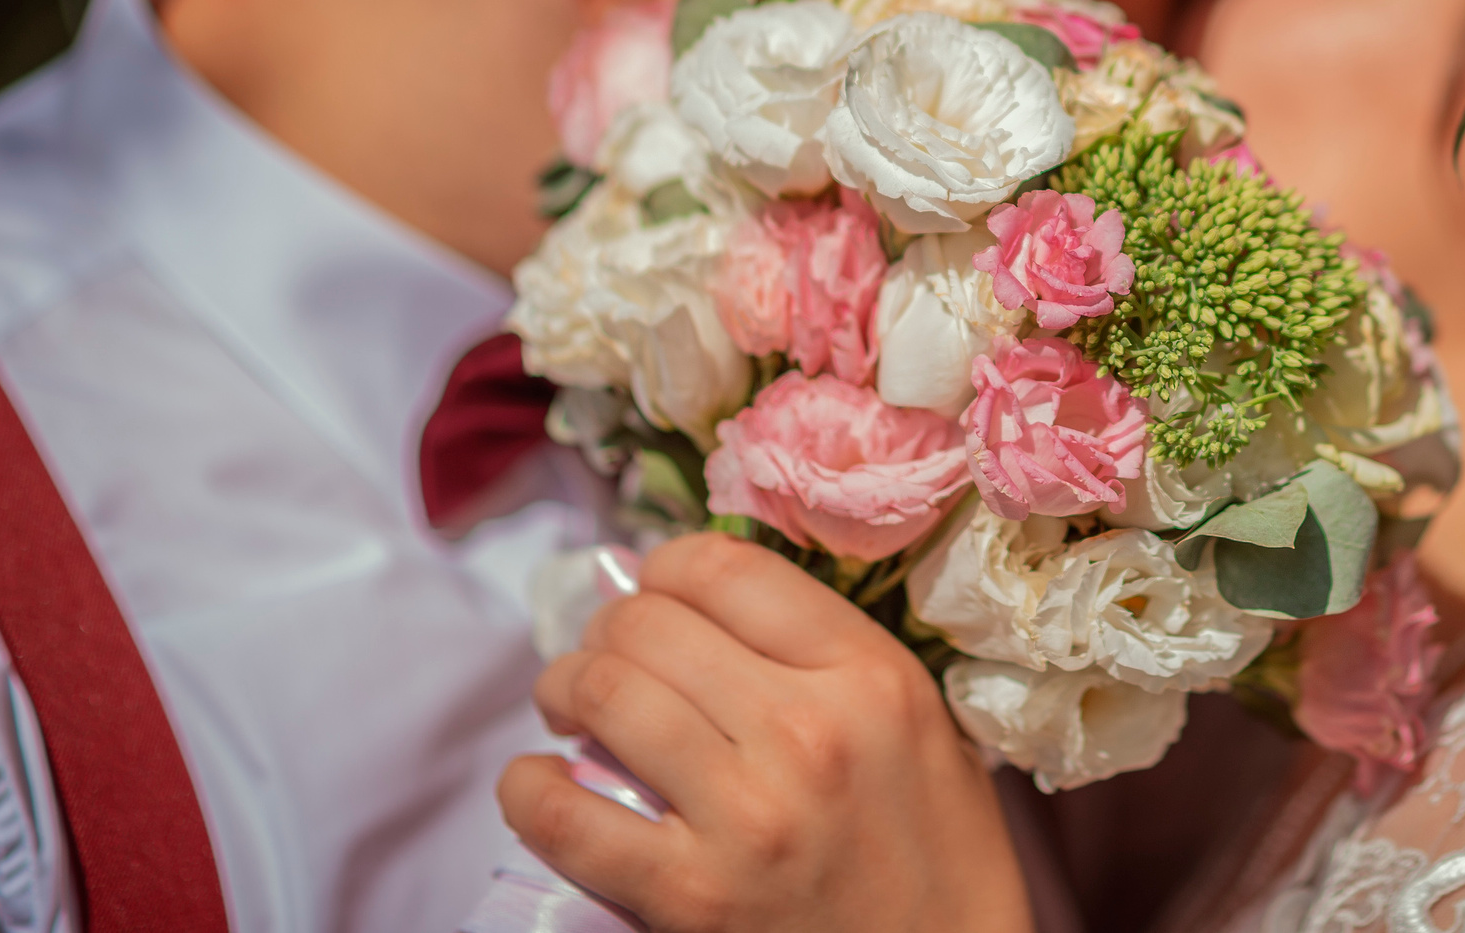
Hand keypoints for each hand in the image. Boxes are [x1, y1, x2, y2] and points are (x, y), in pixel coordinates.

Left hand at [499, 533, 1033, 932]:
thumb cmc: (936, 849)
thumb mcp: (919, 719)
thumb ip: (827, 654)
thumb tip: (703, 604)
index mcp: (869, 674)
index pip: (726, 567)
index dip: (667, 567)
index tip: (657, 592)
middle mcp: (806, 731)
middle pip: (650, 623)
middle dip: (608, 629)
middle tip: (607, 656)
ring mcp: (745, 816)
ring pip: (604, 694)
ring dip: (565, 688)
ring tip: (570, 706)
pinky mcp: (692, 897)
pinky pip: (568, 818)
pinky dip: (528, 790)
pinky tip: (536, 783)